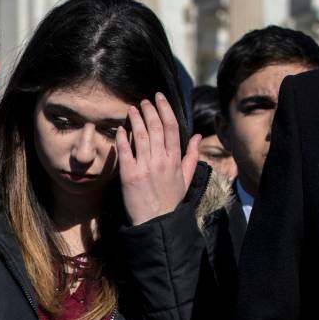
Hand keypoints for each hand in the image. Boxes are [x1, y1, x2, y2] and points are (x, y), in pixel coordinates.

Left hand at [116, 92, 200, 225]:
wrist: (156, 221)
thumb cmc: (171, 200)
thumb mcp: (186, 178)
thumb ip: (191, 155)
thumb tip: (197, 136)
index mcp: (175, 159)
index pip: (171, 127)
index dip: (165, 109)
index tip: (159, 98)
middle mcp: (161, 160)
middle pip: (155, 127)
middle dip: (149, 110)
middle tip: (144, 101)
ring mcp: (145, 166)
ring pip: (141, 136)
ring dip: (136, 119)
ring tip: (132, 109)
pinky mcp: (129, 175)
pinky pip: (125, 151)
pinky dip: (123, 138)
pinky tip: (121, 128)